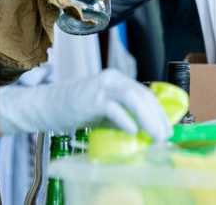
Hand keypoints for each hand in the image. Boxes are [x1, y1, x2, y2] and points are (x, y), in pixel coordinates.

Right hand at [0, 69, 171, 141]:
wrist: (48, 105)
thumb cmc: (75, 109)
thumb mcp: (103, 111)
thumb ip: (122, 116)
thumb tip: (144, 131)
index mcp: (117, 79)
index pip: (145, 93)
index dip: (158, 111)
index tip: (167, 128)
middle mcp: (112, 79)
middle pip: (143, 95)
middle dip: (157, 117)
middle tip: (164, 135)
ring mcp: (102, 87)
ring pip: (133, 99)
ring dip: (148, 118)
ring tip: (155, 136)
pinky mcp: (92, 98)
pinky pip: (114, 108)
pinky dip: (126, 120)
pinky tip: (133, 132)